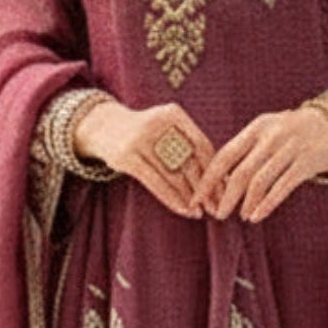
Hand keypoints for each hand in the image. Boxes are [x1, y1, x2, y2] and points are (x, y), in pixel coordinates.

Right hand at [75, 97, 215, 218]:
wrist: (102, 126)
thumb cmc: (144, 133)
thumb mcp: (166, 129)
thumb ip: (188, 145)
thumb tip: (221, 177)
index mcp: (174, 114)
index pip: (202, 145)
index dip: (215, 170)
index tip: (225, 190)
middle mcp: (158, 123)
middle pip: (189, 161)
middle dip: (205, 188)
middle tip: (216, 207)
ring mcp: (140, 139)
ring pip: (173, 174)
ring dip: (189, 197)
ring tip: (199, 212)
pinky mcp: (126, 157)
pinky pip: (155, 182)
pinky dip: (171, 198)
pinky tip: (182, 210)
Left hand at [195, 103, 327, 225]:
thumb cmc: (293, 131)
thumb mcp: (268, 130)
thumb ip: (247, 149)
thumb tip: (219, 178)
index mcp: (256, 129)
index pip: (225, 156)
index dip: (209, 179)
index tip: (197, 198)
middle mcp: (270, 138)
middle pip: (240, 172)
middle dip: (226, 197)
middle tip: (218, 214)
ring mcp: (289, 150)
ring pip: (260, 182)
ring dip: (247, 203)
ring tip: (241, 216)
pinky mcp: (306, 163)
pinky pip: (282, 187)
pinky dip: (267, 204)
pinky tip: (257, 216)